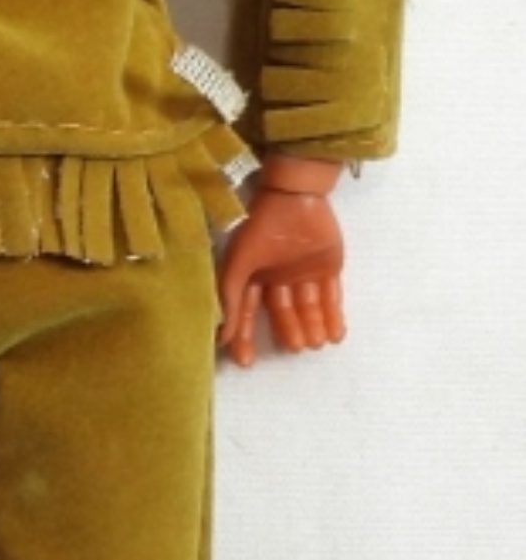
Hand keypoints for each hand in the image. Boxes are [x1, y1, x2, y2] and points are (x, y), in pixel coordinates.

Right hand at [217, 161, 345, 369]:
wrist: (296, 197)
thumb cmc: (260, 229)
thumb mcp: (239, 265)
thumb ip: (231, 301)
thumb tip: (222, 339)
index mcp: (254, 276)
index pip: (249, 313)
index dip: (246, 337)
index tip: (246, 362)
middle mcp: (278, 277)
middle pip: (283, 313)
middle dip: (290, 332)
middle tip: (297, 349)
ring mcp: (304, 273)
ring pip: (308, 308)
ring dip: (312, 327)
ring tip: (316, 344)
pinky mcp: (328, 267)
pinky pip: (332, 296)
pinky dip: (335, 315)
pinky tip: (336, 334)